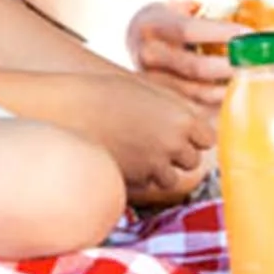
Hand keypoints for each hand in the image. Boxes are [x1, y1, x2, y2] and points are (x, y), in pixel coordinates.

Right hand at [57, 71, 216, 206]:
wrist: (66, 112)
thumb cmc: (103, 93)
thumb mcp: (145, 89)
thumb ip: (176, 106)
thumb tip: (197, 117)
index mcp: (181, 119)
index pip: (207, 137)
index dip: (193, 133)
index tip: (179, 128)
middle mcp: (173, 147)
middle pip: (192, 160)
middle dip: (177, 152)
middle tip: (153, 136)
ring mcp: (154, 168)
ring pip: (171, 178)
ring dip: (159, 168)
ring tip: (136, 148)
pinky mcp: (135, 184)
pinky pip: (147, 184)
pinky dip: (140, 176)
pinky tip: (122, 157)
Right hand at [126, 1, 243, 110]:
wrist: (119, 26)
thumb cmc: (159, 8)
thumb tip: (240, 8)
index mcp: (154, 24)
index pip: (190, 31)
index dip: (223, 34)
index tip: (252, 35)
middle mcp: (149, 53)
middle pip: (196, 68)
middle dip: (232, 67)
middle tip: (260, 65)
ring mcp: (150, 79)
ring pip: (194, 94)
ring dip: (227, 91)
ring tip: (253, 85)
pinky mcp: (157, 98)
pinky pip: (190, 108)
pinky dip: (215, 107)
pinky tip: (234, 100)